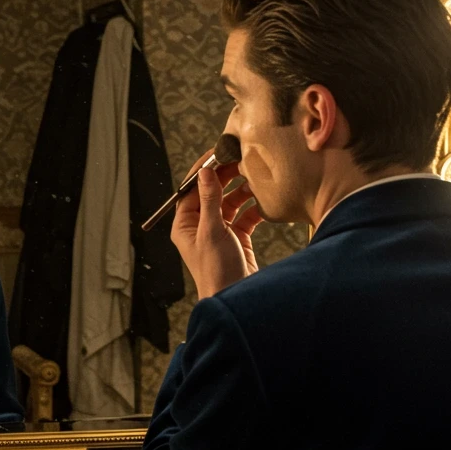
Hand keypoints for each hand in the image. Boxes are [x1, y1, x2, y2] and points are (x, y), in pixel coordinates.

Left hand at [170, 150, 262, 298]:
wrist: (236, 297)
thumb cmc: (217, 270)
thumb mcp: (212, 231)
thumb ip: (209, 200)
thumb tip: (203, 172)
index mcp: (185, 224)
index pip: (191, 188)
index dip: (204, 169)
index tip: (219, 151)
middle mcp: (200, 226)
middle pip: (212, 192)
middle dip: (226, 176)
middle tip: (242, 159)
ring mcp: (220, 231)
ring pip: (230, 202)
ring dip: (243, 190)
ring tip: (256, 178)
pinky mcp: (237, 238)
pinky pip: (245, 216)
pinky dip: (254, 207)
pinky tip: (265, 200)